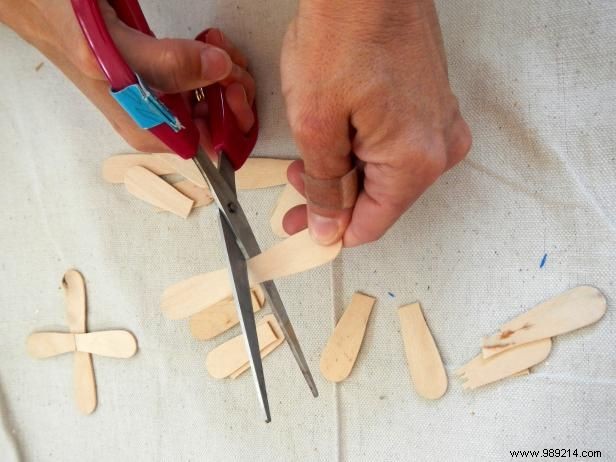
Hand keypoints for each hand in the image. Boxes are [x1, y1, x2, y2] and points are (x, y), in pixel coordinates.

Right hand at [0, 0, 255, 152]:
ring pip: (218, 94)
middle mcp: (160, 116)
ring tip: (217, 45)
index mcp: (148, 128)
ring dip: (228, 69)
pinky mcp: (169, 68)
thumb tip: (216, 69)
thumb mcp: (112, 53)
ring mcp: (167, 91)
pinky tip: (211, 42)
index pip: (208, 147)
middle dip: (233, 89)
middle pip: (219, 120)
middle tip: (228, 60)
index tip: (231, 90)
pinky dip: (218, 57)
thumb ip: (165, 64)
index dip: (230, 122)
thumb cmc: (68, 30)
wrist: (46, 1)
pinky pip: (208, 71)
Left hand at [281, 0, 470, 245]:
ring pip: (385, 172)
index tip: (301, 225)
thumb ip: (325, 185)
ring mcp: (439, 123)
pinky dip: (363, 145)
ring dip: (346, 168)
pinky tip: (340, 128)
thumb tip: (329, 226)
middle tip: (297, 180)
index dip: (330, 231)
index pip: (371, 224)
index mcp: (415, 161)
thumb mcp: (316, 124)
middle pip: (379, 199)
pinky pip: (396, 145)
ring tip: (314, 144)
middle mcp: (439, 147)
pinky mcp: (431, 104)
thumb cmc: (344, 33)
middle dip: (333, 195)